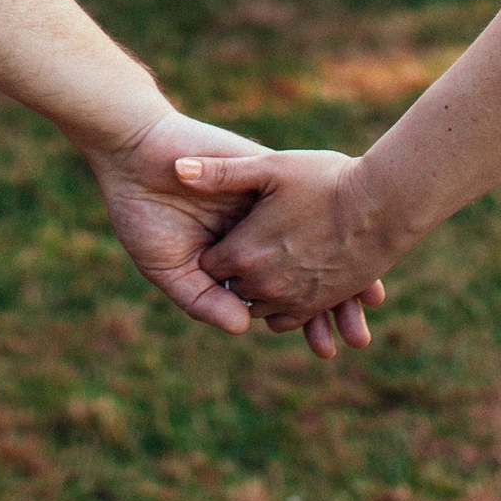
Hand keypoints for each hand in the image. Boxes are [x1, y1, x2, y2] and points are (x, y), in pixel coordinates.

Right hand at [92, 115, 383, 358]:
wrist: (132, 154)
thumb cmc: (142, 213)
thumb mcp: (168, 267)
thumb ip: (203, 299)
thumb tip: (243, 328)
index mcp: (232, 258)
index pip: (275, 294)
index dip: (300, 319)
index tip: (326, 347)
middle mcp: (255, 232)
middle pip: (302, 272)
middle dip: (329, 305)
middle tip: (357, 338)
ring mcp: (262, 204)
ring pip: (312, 240)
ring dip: (340, 272)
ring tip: (368, 303)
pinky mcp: (265, 173)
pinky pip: (305, 201)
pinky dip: (331, 223)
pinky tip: (353, 243)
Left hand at [178, 146, 395, 330]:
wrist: (382, 204)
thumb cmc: (325, 179)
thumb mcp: (270, 166)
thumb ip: (220, 172)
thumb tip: (177, 168)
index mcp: (244, 253)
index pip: (210, 264)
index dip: (215, 246)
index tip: (224, 226)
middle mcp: (264, 286)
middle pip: (231, 288)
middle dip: (234, 271)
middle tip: (247, 240)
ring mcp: (293, 300)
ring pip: (258, 307)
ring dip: (258, 290)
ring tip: (270, 260)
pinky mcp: (319, 304)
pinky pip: (286, 319)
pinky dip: (282, 306)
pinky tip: (288, 282)